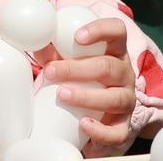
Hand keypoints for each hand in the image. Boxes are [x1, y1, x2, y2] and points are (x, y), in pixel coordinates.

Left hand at [42, 18, 136, 149]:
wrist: (98, 112)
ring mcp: (127, 99)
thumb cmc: (81, 78)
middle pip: (109, 66)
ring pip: (115, 98)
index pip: (117, 31)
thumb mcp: (69, 61)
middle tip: (50, 72)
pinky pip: (119, 132)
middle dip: (77, 69)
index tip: (77, 36)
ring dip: (86, 97)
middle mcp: (125, 73)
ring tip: (61, 95)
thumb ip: (53, 53)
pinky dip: (101, 131)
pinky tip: (83, 125)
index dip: (101, 30)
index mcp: (114, 51)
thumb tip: (34, 42)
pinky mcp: (124, 125)